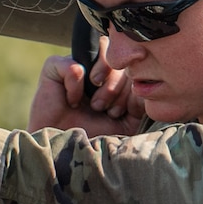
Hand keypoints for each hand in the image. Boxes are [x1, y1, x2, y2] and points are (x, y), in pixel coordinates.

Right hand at [28, 49, 146, 136]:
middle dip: (120, 91)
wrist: (66, 149)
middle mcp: (98, 65)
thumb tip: (147, 83)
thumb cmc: (95, 134)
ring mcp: (78, 63)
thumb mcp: (128, 121)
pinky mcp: (55, 66)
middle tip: (109, 111)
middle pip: (123, 60)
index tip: (123, 112)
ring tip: (96, 105)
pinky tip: (73, 101)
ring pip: (105, 54)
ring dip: (106, 86)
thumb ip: (141, 101)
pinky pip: (75, 66)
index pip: (135, 65)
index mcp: (115, 75)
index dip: (133, 88)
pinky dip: (76, 87)